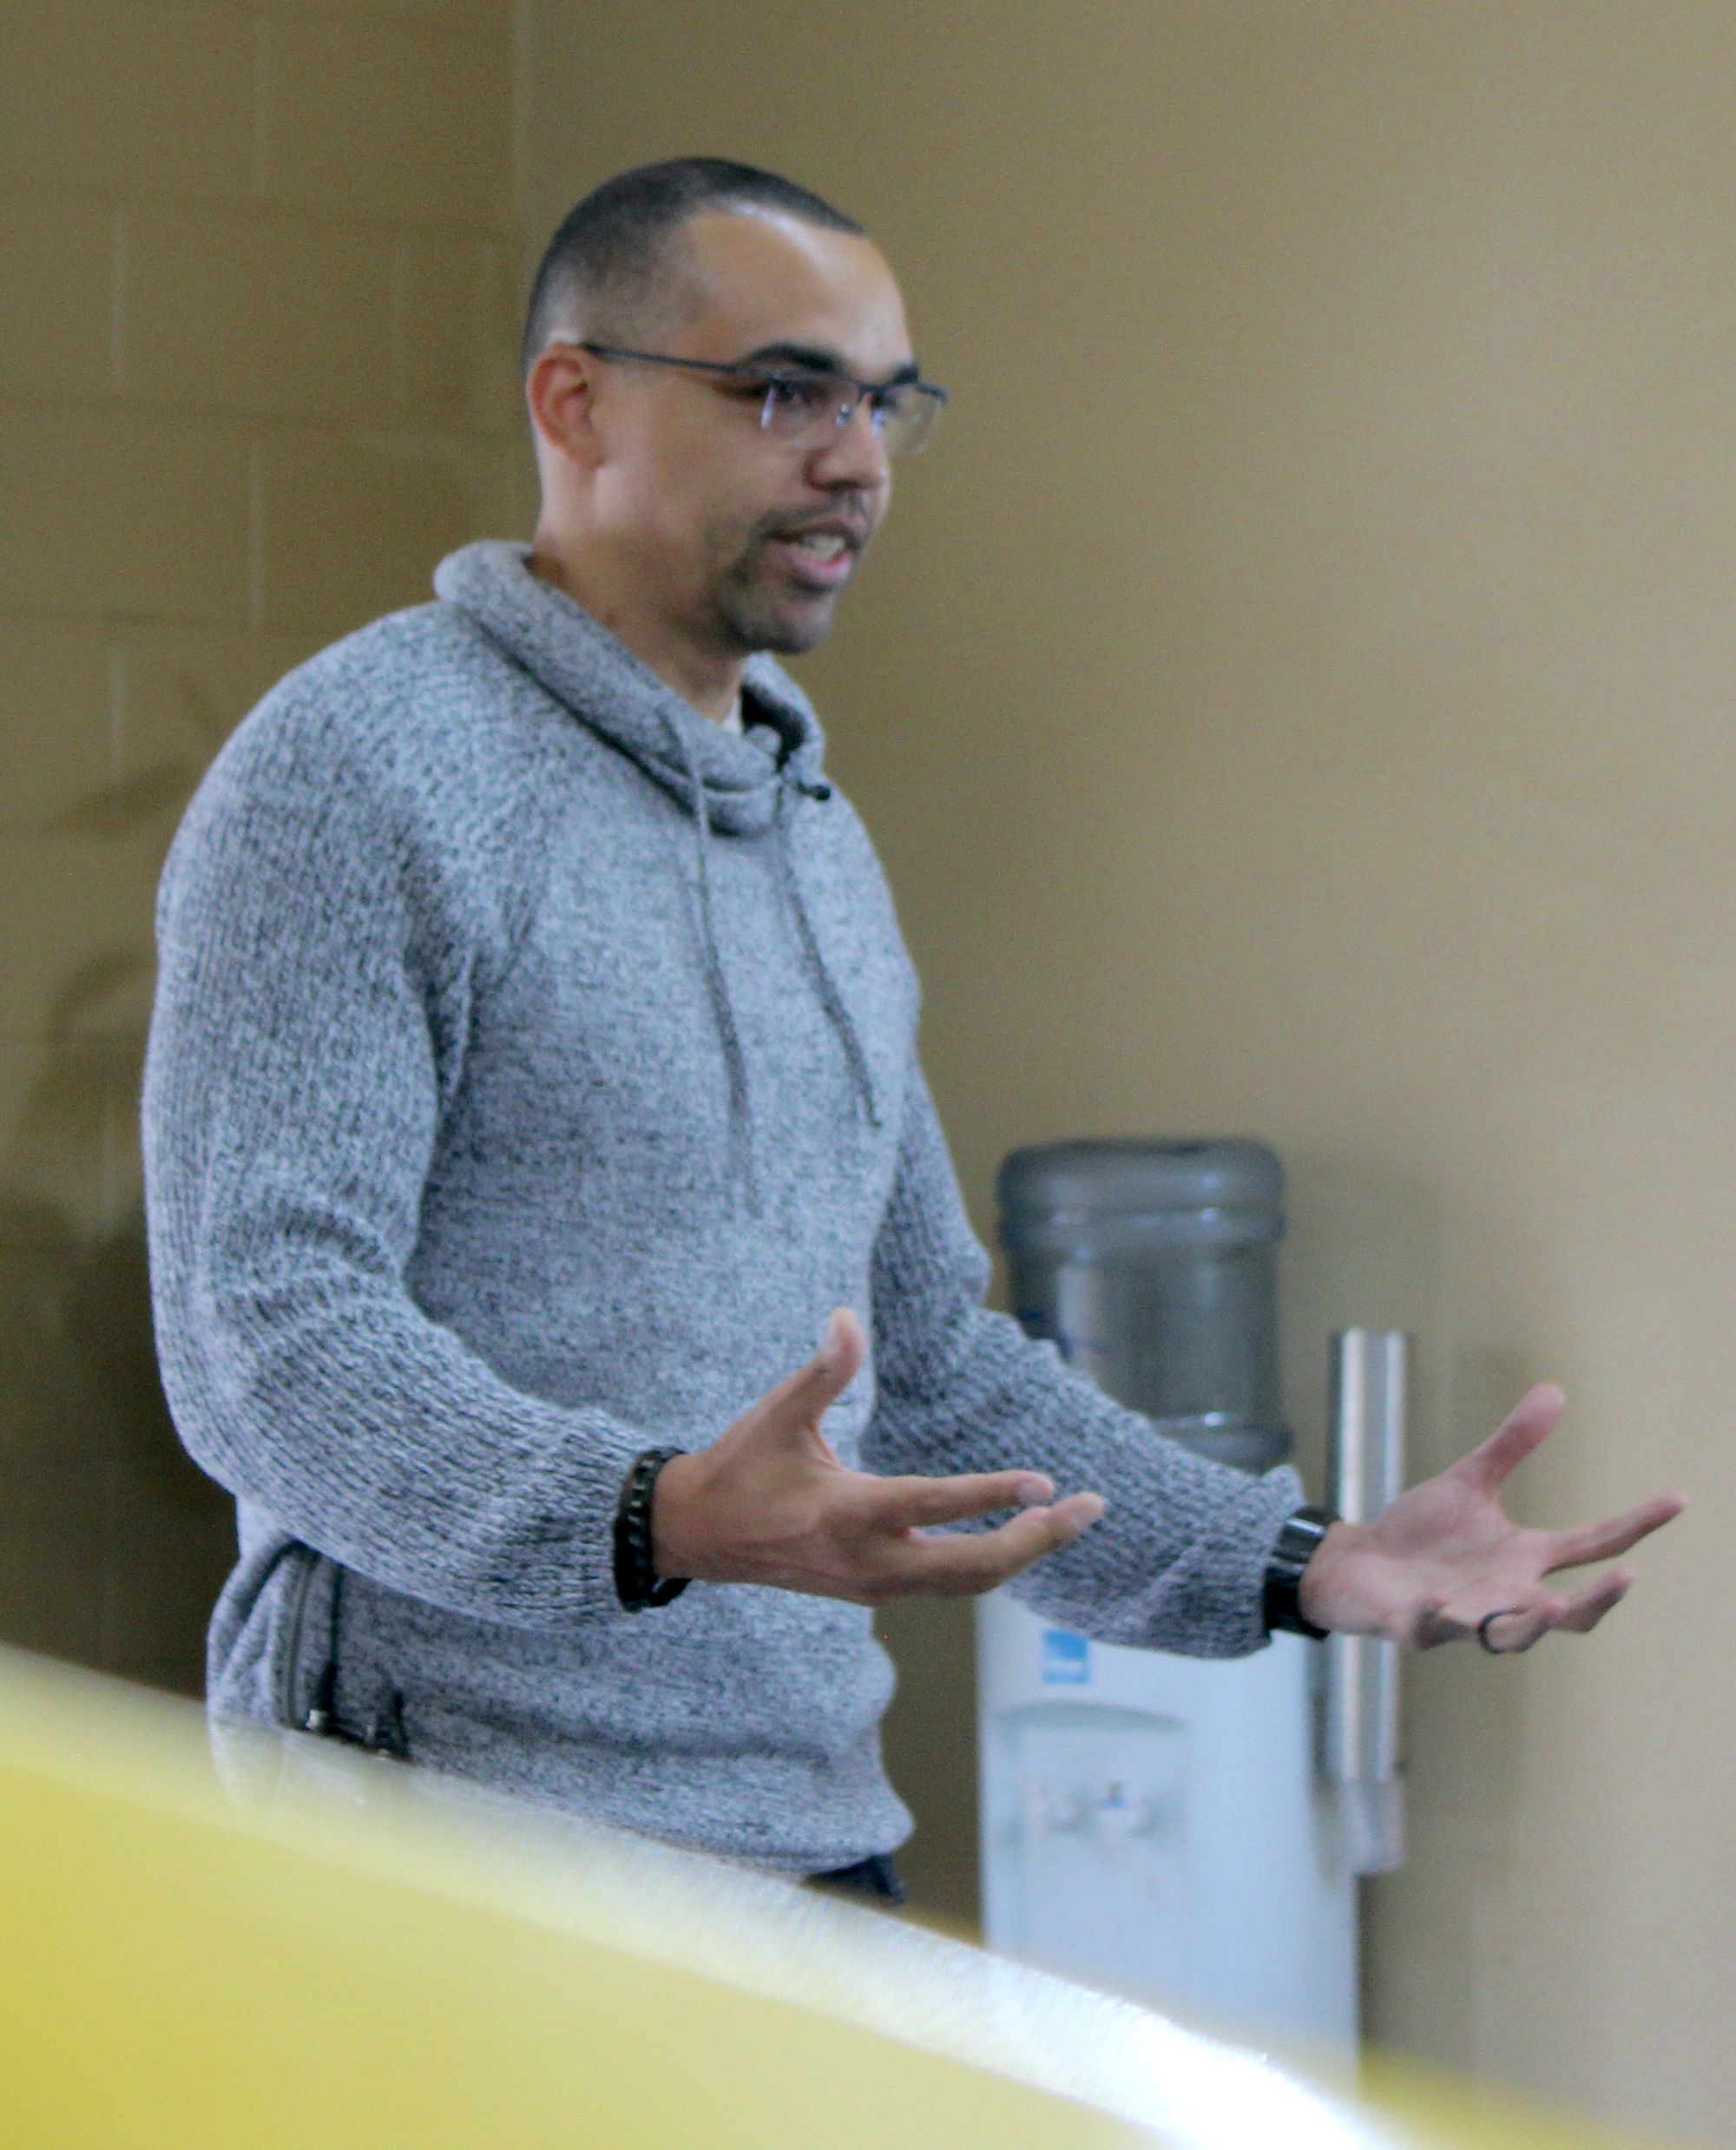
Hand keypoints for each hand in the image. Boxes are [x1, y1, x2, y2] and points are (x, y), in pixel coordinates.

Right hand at [652, 1308, 1105, 1604]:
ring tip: (1071, 1519)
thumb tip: (849, 1317)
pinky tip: (1025, 1536)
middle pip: (971, 1568)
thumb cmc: (742, 1467)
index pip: (931, 1506)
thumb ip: (823, 1369)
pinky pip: (950, 1584)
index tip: (1042, 1482)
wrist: (701, 1536)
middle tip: (1090, 1508)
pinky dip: (994, 1564)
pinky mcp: (876, 1589)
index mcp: (843, 1513)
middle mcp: (867, 1560)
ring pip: (967, 1583)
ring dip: (1024, 1554)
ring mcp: (874, 1583)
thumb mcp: (776, 1414)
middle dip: (1037, 1540)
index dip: (989, 1495)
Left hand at [1298, 1384, 1683, 1651]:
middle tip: (1627, 1577)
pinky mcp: (1417, 1626)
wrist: (1359, 1563)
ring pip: (1511, 1637)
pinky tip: (1436, 1597)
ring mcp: (1465, 1616)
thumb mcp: (1470, 1483)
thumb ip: (1511, 1446)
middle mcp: (1506, 1594)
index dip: (1637, 1523)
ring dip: (1530, 1624)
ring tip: (1546, 1605)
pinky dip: (1436, 1616)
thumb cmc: (1423, 1531)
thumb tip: (1555, 1390)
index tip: (1679, 1496)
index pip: (1593, 1544)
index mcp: (1525, 1558)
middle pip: (1570, 1613)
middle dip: (1599, 1601)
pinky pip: (1432, 1629)